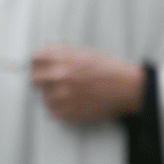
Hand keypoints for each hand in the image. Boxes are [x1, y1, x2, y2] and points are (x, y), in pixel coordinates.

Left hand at [30, 43, 144, 122]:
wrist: (128, 87)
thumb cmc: (110, 70)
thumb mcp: (83, 52)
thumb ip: (61, 54)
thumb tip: (45, 58)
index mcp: (62, 57)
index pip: (35, 60)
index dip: (38, 65)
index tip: (40, 69)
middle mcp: (59, 74)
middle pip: (35, 79)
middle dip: (43, 81)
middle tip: (52, 83)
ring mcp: (63, 93)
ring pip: (44, 97)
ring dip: (53, 96)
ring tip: (69, 94)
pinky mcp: (70, 110)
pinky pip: (53, 111)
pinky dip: (60, 109)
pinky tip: (72, 103)